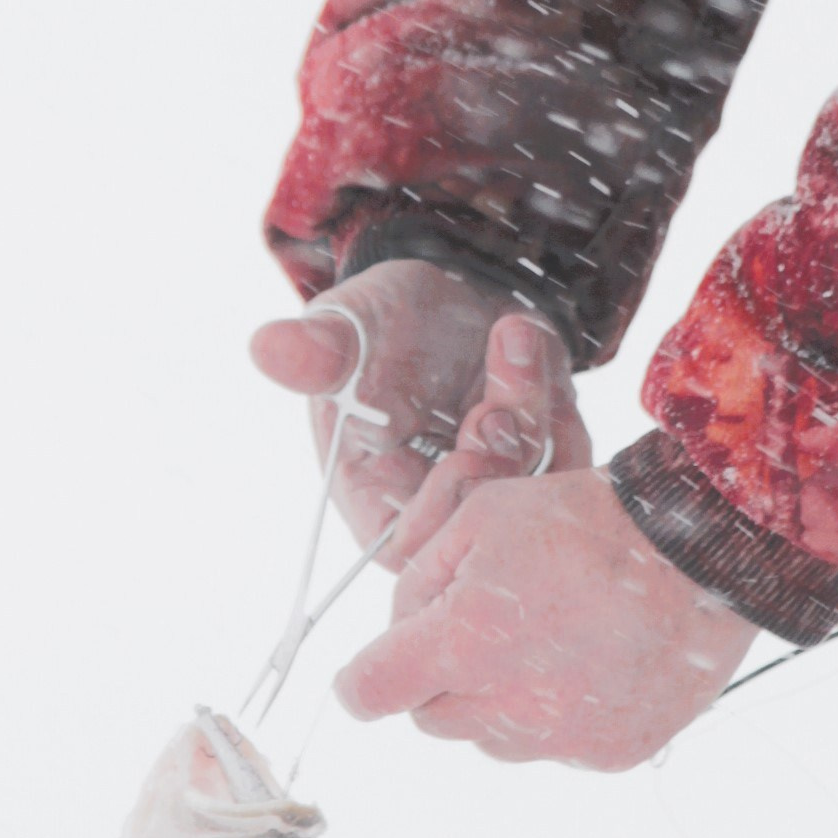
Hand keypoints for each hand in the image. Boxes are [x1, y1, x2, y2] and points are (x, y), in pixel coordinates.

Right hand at [249, 261, 578, 547]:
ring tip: (511, 335)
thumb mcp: (350, 326)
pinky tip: (527, 344)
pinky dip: (557, 398)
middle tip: (496, 376)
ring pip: (536, 490)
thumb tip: (268, 346)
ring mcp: (495, 491)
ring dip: (532, 406)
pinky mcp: (541, 465)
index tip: (469, 430)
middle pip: (486, 525)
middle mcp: (437, 509)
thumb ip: (320, 350)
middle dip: (503, 448)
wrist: (445, 289)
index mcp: (375, 501)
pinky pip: (570, 458)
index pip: (417, 548)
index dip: (451, 502)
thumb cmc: (383, 319)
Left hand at [335, 459, 755, 770]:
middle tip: (480, 625)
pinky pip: (556, 745)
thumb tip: (401, 624)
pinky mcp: (609, 753)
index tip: (374, 669)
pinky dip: (559, 712)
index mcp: (463, 640)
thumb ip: (420, 574)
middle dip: (438, 676)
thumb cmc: (588, 522)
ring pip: (492, 737)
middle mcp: (507, 704)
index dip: (363, 678)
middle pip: (430, 716)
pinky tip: (590, 659)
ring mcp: (562, 738)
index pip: (368, 692)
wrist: (698, 551)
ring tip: (546, 637)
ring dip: (497, 699)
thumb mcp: (482, 513)